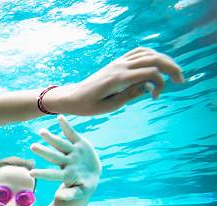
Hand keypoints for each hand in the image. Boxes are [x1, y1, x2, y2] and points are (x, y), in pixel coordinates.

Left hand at [30, 116, 101, 200]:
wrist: (92, 175)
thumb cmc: (84, 186)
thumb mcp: (80, 192)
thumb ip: (72, 194)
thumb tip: (60, 196)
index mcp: (67, 174)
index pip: (53, 175)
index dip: (43, 173)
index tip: (30, 173)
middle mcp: (67, 162)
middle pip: (54, 156)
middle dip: (44, 152)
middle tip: (32, 146)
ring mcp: (73, 152)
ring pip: (60, 144)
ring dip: (51, 138)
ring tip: (41, 131)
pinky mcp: (80, 144)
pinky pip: (72, 134)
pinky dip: (66, 126)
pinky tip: (59, 117)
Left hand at [45, 47, 184, 114]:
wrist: (72, 96)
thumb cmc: (88, 106)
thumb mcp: (109, 107)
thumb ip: (130, 96)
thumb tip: (149, 87)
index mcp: (118, 79)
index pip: (150, 73)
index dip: (160, 84)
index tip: (155, 97)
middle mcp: (120, 66)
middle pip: (153, 59)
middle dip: (171, 68)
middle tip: (180, 80)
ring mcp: (118, 62)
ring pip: (148, 53)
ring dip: (163, 60)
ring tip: (172, 73)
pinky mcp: (117, 62)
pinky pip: (138, 52)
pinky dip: (152, 55)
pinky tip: (157, 65)